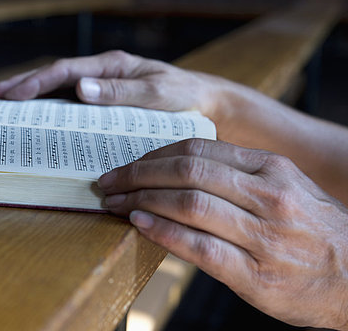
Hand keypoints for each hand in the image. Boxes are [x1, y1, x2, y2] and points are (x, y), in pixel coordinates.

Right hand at [0, 50, 227, 121]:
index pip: (65, 70)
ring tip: (4, 106)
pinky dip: (50, 110)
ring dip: (31, 97)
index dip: (37, 82)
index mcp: (111, 65)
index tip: (13, 96)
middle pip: (55, 77)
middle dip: (22, 85)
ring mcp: (101, 88)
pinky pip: (71, 105)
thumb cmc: (183, 96)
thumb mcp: (156, 93)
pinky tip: (36, 121)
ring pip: (59, 90)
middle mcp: (102, 74)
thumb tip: (79, 89)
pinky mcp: (104, 104)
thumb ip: (120, 92)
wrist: (204, 104)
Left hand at [99, 139, 347, 329]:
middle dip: (138, 174)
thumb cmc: (315, 231)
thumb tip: (179, 168)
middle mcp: (268, 196)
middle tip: (109, 182)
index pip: (198, 150)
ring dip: (142, 200)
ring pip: (189, 204)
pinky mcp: (255, 275)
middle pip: (187, 171)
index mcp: (271, 169)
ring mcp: (262, 236)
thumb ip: (240, 175)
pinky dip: (163, 232)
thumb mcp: (287, 188)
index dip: (153, 155)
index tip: (127, 163)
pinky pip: (199, 247)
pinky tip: (139, 225)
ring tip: (116, 203)